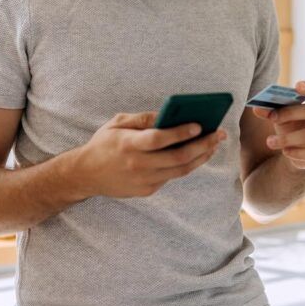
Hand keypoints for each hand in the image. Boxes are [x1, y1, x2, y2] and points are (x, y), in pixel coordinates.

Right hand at [70, 111, 226, 197]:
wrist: (85, 175)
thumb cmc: (103, 144)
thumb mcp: (117, 123)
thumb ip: (143, 119)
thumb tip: (167, 114)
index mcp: (129, 145)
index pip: (160, 139)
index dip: (181, 132)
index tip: (199, 125)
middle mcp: (138, 165)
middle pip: (178, 157)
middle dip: (203, 145)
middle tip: (219, 134)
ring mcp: (143, 181)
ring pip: (180, 170)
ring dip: (201, 157)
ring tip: (213, 144)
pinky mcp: (147, 190)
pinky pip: (172, 176)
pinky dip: (186, 165)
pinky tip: (198, 154)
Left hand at [252, 81, 304, 170]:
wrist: (303, 153)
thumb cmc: (296, 127)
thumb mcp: (284, 118)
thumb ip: (272, 111)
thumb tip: (256, 108)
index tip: (297, 86)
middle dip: (292, 113)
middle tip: (272, 117)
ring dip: (289, 138)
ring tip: (270, 142)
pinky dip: (298, 153)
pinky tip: (285, 152)